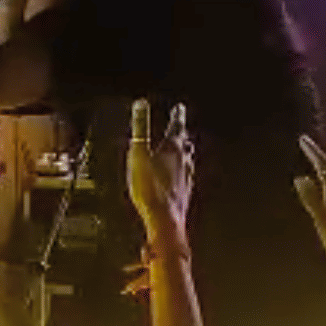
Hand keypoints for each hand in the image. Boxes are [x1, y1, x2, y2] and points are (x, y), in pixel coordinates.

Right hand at [126, 98, 193, 242]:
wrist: (164, 221)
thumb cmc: (150, 188)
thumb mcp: (138, 153)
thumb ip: (140, 128)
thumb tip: (141, 104)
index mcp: (174, 149)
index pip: (177, 127)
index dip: (177, 116)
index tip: (179, 108)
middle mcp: (184, 162)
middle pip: (185, 144)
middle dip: (181, 135)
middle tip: (180, 129)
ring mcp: (186, 179)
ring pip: (187, 161)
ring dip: (184, 153)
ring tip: (181, 150)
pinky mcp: (184, 194)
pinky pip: (185, 177)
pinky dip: (181, 172)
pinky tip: (179, 178)